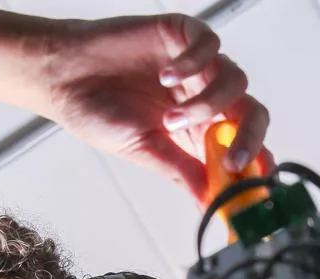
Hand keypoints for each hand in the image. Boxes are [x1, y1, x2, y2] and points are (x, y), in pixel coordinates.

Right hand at [32, 14, 269, 200]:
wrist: (63, 75)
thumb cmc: (98, 111)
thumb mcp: (144, 151)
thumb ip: (181, 171)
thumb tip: (210, 202)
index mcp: (201, 130)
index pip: (245, 144)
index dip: (257, 161)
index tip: (256, 182)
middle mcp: (206, 97)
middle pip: (252, 112)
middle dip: (248, 138)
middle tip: (231, 160)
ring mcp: (198, 66)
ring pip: (235, 80)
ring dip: (208, 105)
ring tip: (169, 119)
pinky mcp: (183, 34)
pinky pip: (209, 44)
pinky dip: (194, 62)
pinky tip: (166, 76)